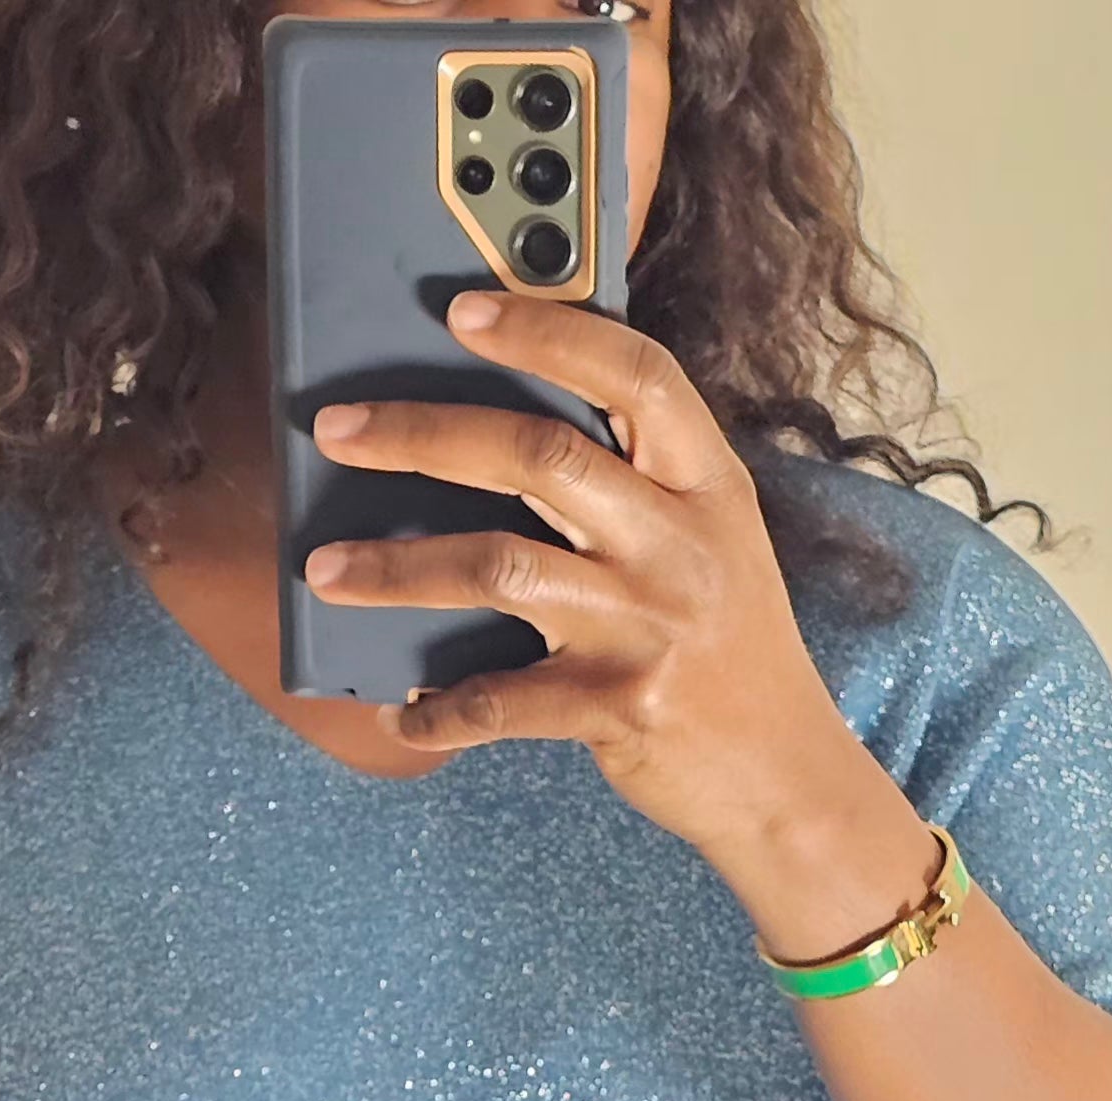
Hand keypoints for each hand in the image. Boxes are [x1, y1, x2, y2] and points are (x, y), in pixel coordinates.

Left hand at [304, 290, 916, 903]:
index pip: (634, 372)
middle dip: (421, 433)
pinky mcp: (617, 705)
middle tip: (337, 430)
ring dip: (395, 569)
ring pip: (498, 567)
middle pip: (537, 454)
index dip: (547, 328)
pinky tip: (403, 710)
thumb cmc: (732, 653)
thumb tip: (500, 436)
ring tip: (325, 571)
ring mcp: (647, 624)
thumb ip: (638, 485)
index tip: (460, 309)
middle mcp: (679, 542)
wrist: (787, 780)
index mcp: (707, 483)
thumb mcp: (714, 544)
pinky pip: (501, 701)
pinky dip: (439, 711)